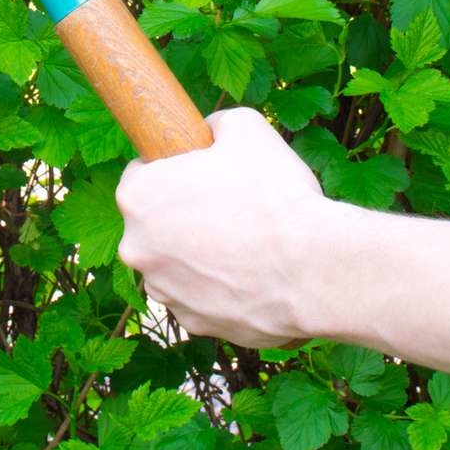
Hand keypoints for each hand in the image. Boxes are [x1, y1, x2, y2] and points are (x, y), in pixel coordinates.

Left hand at [115, 108, 334, 346]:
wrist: (312, 268)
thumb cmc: (273, 194)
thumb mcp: (244, 127)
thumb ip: (214, 125)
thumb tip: (209, 132)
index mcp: (137, 198)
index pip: (141, 175)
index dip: (173, 170)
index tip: (200, 174)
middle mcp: (137, 249)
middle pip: (156, 223)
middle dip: (184, 215)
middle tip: (229, 207)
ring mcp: (164, 291)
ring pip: (177, 264)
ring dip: (200, 254)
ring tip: (247, 243)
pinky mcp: (194, 324)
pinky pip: (201, 297)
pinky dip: (220, 288)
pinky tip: (253, 275)